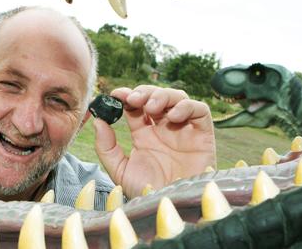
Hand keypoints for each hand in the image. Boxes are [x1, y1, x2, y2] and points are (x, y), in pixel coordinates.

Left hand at [93, 86, 215, 198]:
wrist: (173, 209)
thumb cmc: (148, 192)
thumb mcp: (121, 171)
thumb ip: (107, 147)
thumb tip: (98, 120)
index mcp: (144, 134)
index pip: (135, 106)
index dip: (126, 95)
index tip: (115, 94)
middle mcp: (163, 128)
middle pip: (155, 96)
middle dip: (144, 92)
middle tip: (133, 99)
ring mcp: (183, 129)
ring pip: (177, 97)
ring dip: (162, 96)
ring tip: (151, 107)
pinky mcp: (203, 135)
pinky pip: (200, 110)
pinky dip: (186, 106)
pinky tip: (172, 117)